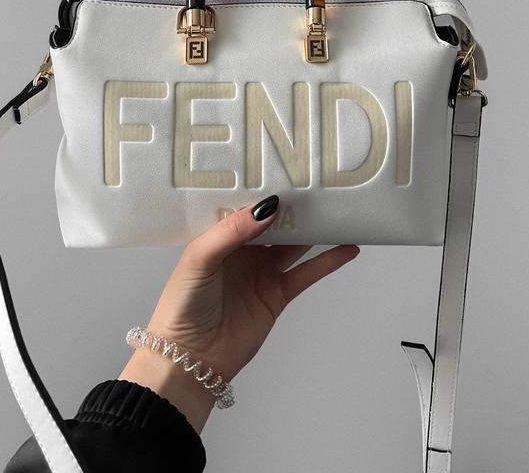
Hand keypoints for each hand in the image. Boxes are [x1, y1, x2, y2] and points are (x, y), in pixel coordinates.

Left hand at [119, 194, 359, 431]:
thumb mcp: (199, 259)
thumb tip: (266, 208)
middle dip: (294, 204)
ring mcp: (262, 271)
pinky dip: (328, 261)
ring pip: (295, 243)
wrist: (190, 359)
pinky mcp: (278, 294)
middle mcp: (243, 250)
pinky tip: (347, 248)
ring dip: (316, 228)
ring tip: (339, 208)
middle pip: (275, 221)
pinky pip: (307, 272)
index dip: (263, 187)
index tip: (285, 169)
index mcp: (219, 235)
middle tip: (317, 182)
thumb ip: (231, 232)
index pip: (246, 204)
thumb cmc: (181, 306)